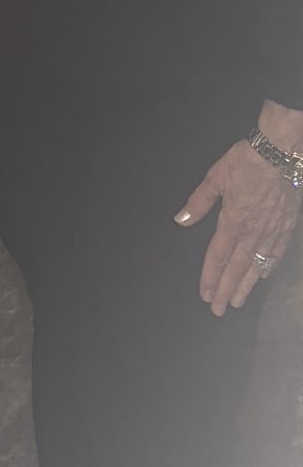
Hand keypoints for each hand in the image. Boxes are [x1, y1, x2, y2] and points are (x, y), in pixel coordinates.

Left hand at [177, 141, 300, 314]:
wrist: (280, 155)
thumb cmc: (244, 163)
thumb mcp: (215, 178)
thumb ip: (199, 202)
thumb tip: (181, 220)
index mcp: (232, 222)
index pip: (218, 257)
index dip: (210, 277)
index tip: (204, 295)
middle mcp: (252, 233)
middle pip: (236, 269)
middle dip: (225, 290)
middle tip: (219, 310)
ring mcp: (271, 233)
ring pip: (257, 266)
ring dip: (245, 285)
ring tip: (236, 301)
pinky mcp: (286, 229)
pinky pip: (276, 255)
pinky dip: (267, 269)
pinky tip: (262, 276)